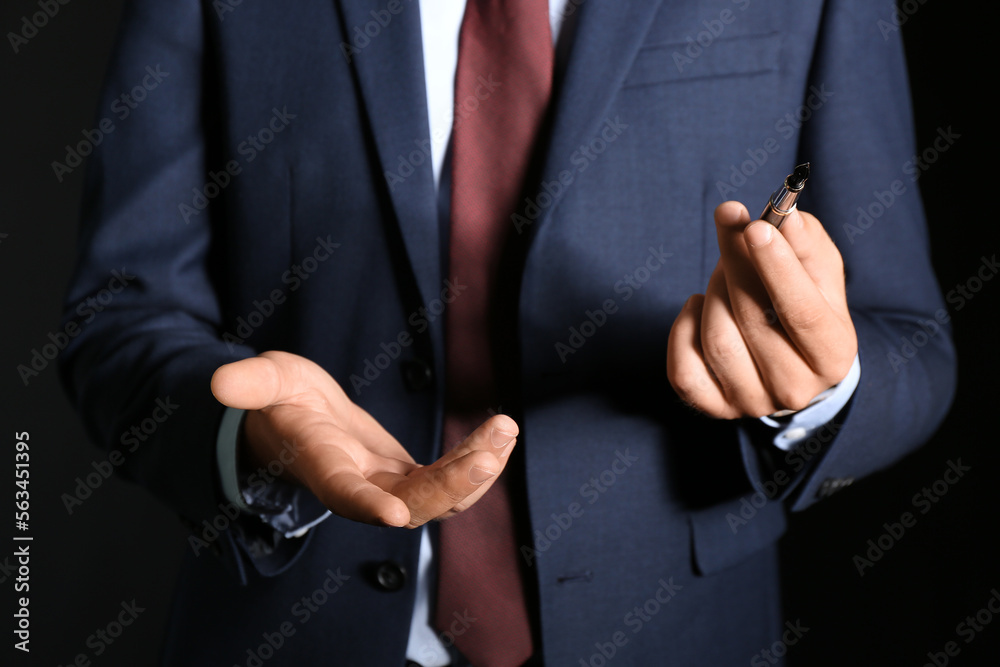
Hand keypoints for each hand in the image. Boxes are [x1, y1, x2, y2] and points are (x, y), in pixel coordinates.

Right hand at [210, 350, 517, 527]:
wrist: (295, 420)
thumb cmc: (277, 399)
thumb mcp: (266, 380)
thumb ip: (251, 383)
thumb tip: (221, 382)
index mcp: (320, 465)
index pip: (341, 493)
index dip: (366, 504)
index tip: (395, 514)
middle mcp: (356, 486)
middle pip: (408, 504)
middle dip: (450, 485)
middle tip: (489, 452)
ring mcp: (384, 487)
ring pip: (437, 497)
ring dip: (475, 472)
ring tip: (505, 430)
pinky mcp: (406, 477)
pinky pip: (448, 481)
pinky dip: (478, 462)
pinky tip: (503, 434)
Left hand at [667, 201, 856, 418]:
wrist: (792, 358)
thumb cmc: (808, 304)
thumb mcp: (819, 271)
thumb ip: (804, 242)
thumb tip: (785, 217)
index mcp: (833, 355)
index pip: (802, 313)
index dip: (777, 268)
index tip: (755, 227)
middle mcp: (795, 389)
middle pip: (752, 320)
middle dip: (736, 264)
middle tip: (731, 224)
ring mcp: (753, 403)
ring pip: (717, 339)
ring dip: (713, 292)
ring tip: (723, 271)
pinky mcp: (715, 407)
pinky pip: (683, 368)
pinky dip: (683, 328)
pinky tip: (699, 307)